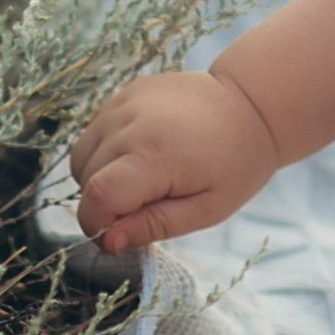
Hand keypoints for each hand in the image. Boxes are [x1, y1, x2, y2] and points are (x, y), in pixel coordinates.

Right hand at [69, 66, 283, 258]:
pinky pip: (94, 131)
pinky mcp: (126, 92)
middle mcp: (132, 122)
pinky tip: (139, 153)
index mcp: (155, 155)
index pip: (97, 198)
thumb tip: (109, 242)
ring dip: (98, 176)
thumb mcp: (207, 209)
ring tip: (142, 180)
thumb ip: (155, 225)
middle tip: (143, 207)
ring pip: (82, 155)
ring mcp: (126, 102)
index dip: (98, 225)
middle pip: (86, 178)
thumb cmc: (235, 163)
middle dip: (103, 204)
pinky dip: (103, 150)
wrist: (252, 103)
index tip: (120, 235)